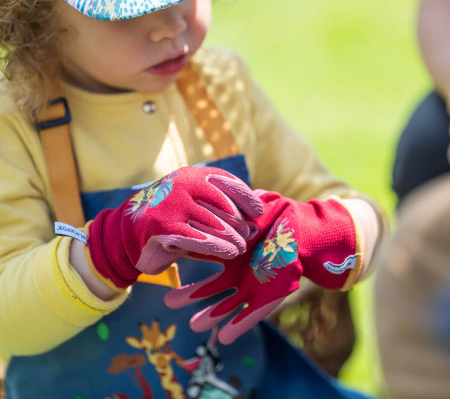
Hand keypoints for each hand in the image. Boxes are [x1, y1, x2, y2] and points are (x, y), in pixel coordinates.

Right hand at [85, 166, 263, 288]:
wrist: (125, 232)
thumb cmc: (168, 217)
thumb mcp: (191, 203)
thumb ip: (217, 205)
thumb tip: (254, 211)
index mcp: (191, 175)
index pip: (227, 182)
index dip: (246, 197)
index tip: (258, 211)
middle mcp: (182, 184)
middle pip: (225, 205)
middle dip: (240, 223)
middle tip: (248, 235)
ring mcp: (173, 204)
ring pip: (216, 224)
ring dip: (233, 239)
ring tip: (241, 248)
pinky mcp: (165, 226)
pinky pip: (201, 239)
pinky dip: (218, 247)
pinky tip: (230, 253)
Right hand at [164, 190, 359, 343]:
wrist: (306, 235)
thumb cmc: (279, 219)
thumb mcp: (255, 208)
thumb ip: (235, 204)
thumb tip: (216, 189)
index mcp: (231, 254)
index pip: (204, 263)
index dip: (187, 266)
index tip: (168, 268)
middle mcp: (237, 272)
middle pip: (209, 289)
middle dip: (190, 295)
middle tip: (169, 302)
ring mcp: (251, 287)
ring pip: (227, 306)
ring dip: (211, 316)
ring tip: (193, 325)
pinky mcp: (268, 298)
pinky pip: (253, 315)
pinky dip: (239, 326)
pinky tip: (224, 338)